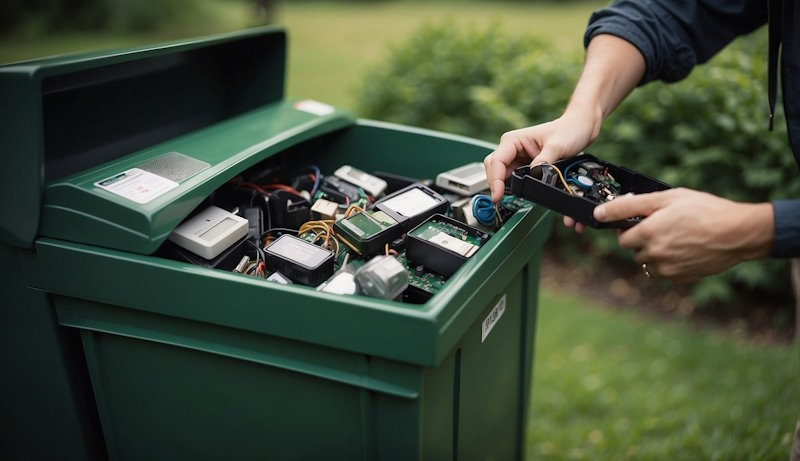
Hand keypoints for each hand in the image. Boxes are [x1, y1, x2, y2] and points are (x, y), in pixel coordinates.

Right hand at [483, 110, 599, 203]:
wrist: (579, 128)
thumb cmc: (568, 130)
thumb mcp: (557, 147)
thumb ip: (543, 162)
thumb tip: (533, 176)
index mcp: (513, 140)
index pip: (496, 161)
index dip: (495, 179)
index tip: (498, 194)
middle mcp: (511, 148)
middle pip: (493, 168)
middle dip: (495, 184)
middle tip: (499, 200)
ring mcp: (516, 157)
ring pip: (500, 175)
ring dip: (502, 186)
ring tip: (506, 198)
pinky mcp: (523, 165)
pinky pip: (511, 178)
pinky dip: (511, 186)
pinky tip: (516, 192)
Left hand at [593, 188, 773, 282]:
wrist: (738, 233)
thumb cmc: (704, 210)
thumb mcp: (666, 198)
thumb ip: (630, 205)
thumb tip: (600, 212)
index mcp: (647, 233)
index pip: (622, 237)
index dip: (631, 228)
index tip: (643, 221)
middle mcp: (654, 254)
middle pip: (634, 251)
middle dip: (643, 240)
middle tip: (663, 227)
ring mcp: (667, 269)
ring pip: (648, 263)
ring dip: (655, 253)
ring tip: (676, 238)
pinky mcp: (681, 278)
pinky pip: (665, 272)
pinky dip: (670, 263)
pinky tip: (685, 249)